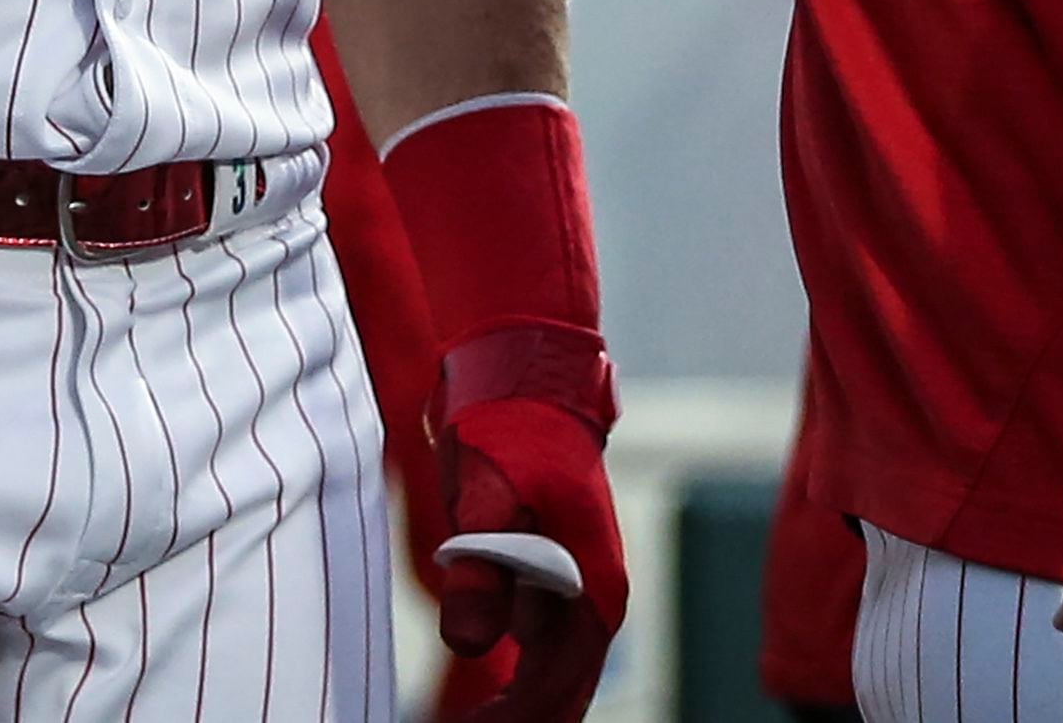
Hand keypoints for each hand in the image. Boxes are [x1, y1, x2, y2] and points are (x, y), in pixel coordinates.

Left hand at [428, 321, 628, 722]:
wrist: (521, 375)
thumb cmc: (509, 428)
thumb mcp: (486, 495)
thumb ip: (479, 569)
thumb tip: (470, 646)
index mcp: (592, 589)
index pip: (557, 690)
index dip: (516, 722)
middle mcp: (592, 599)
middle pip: (562, 694)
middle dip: (520, 722)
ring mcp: (572, 590)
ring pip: (550, 677)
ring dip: (516, 707)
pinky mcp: (547, 578)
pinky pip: (535, 650)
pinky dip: (512, 680)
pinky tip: (478, 700)